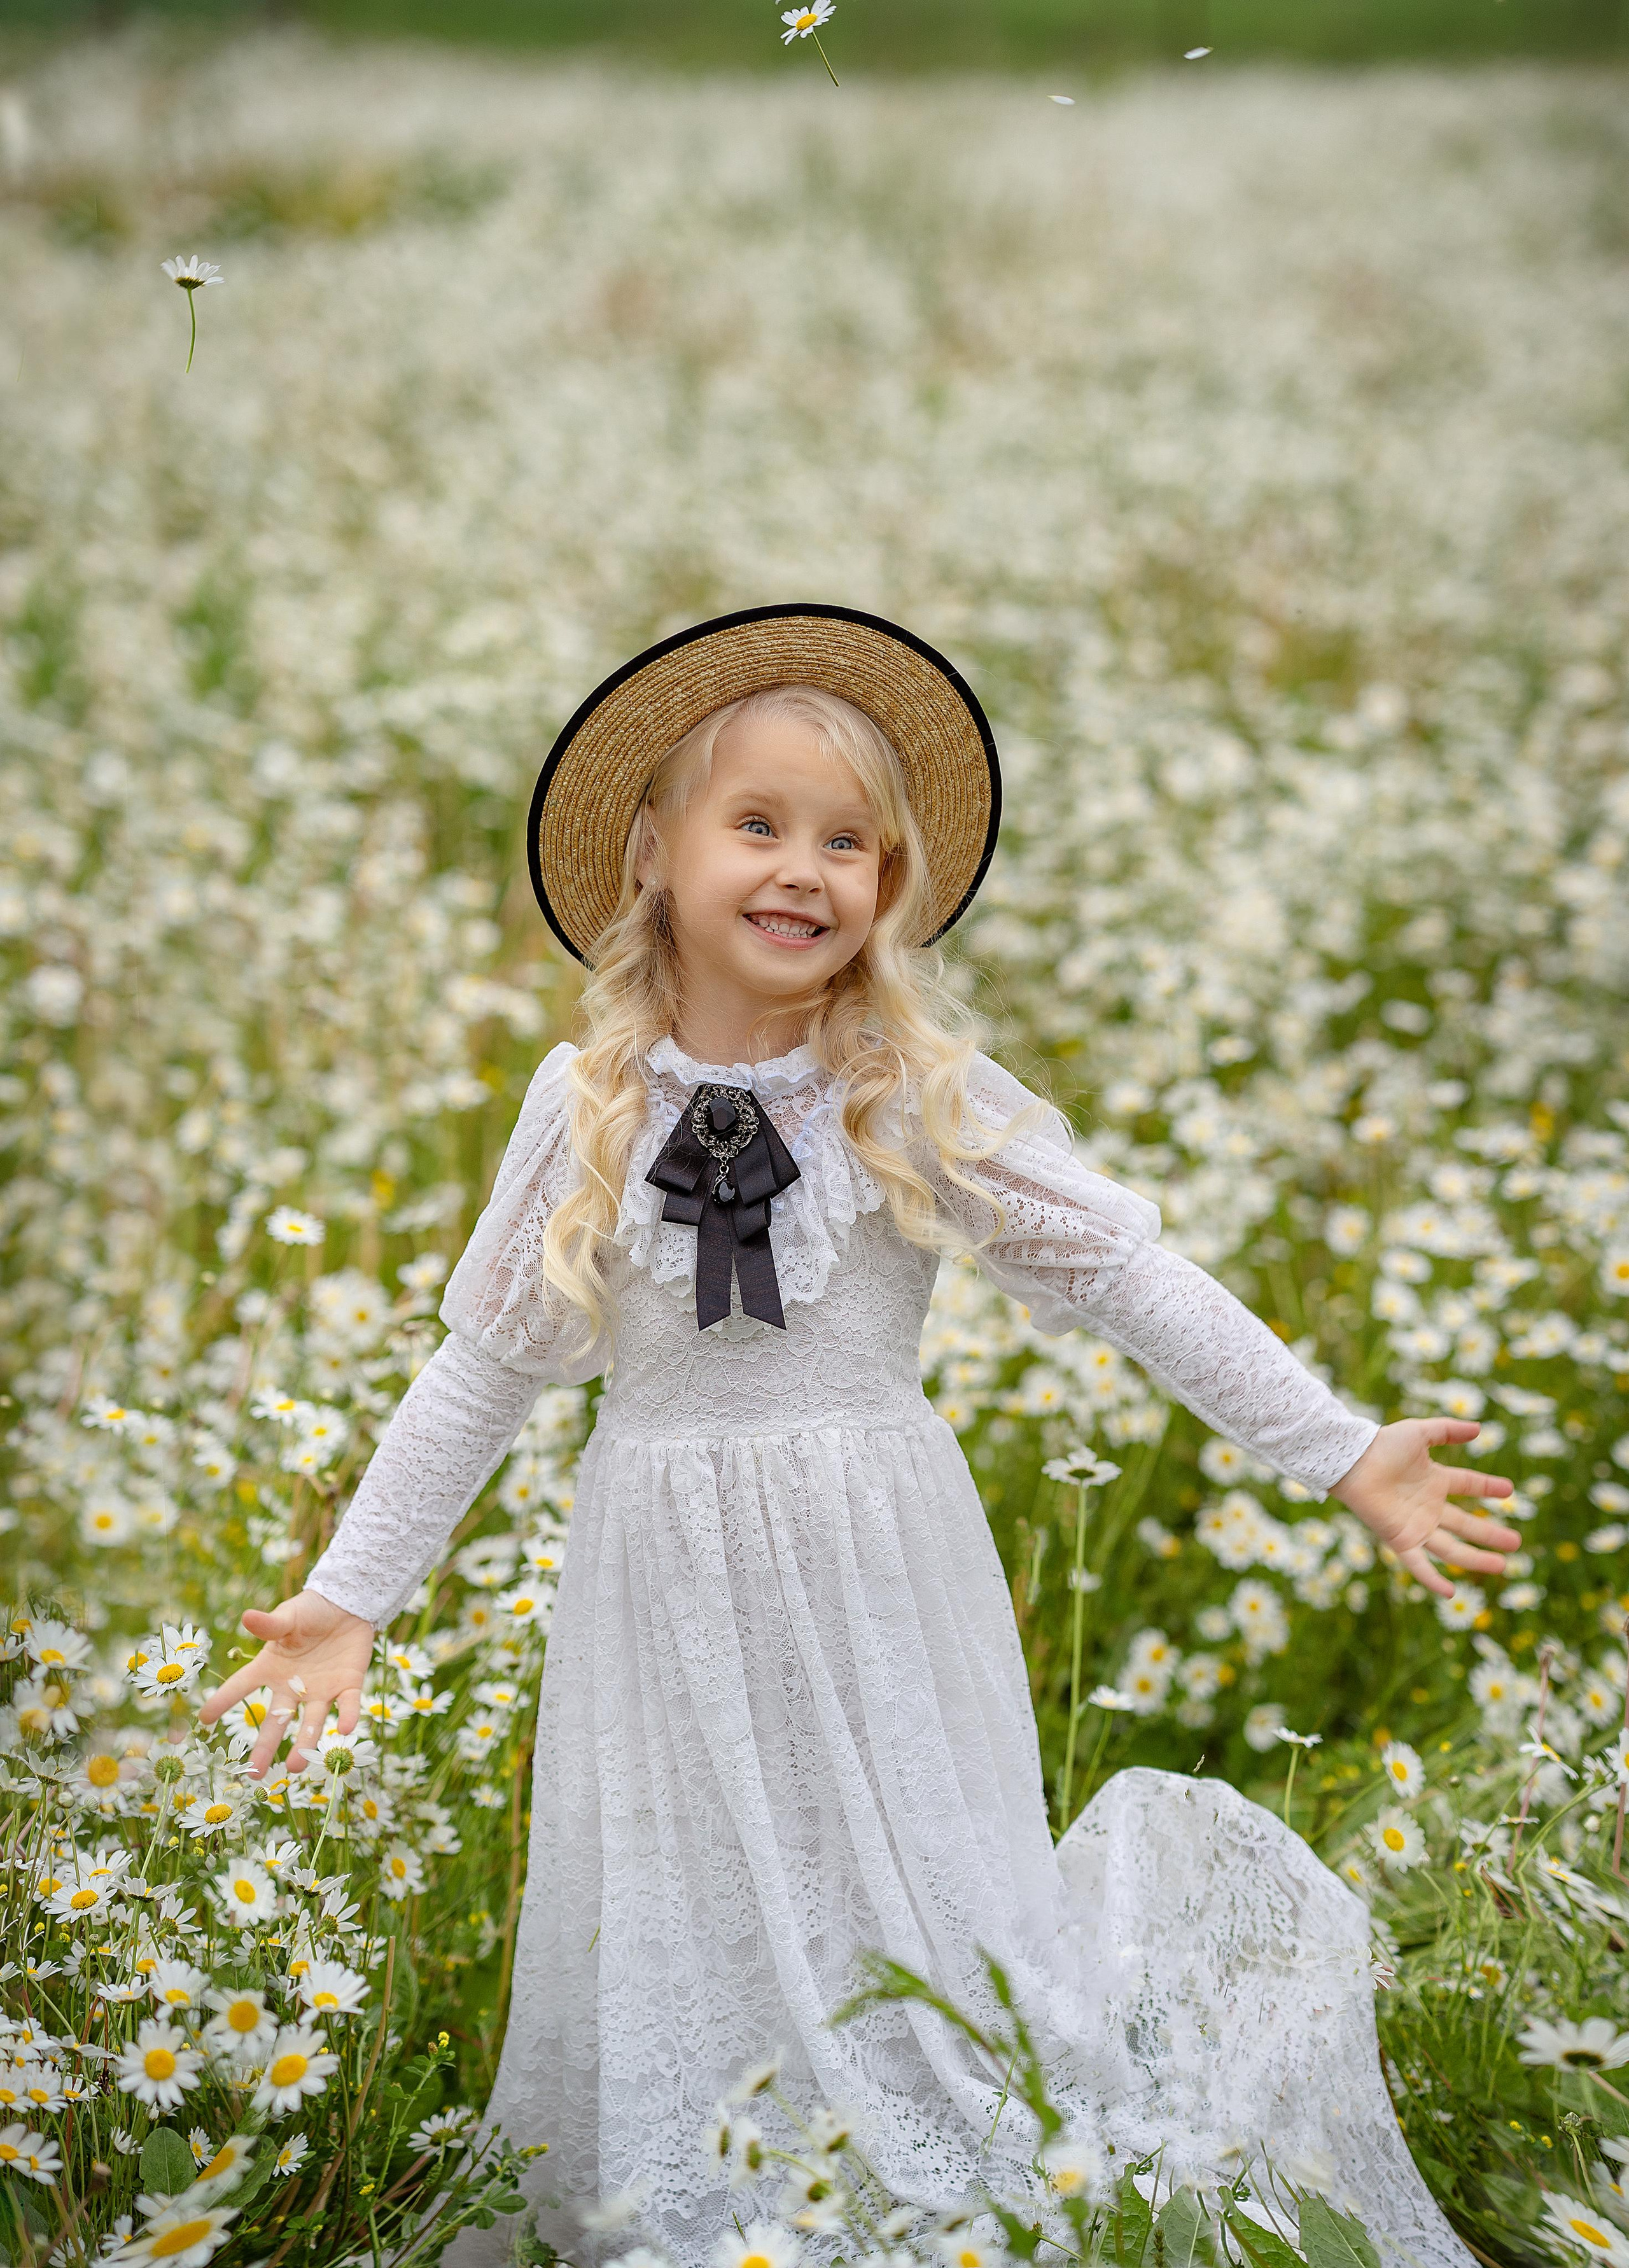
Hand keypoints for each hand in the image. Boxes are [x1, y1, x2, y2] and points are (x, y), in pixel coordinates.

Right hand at [199, 1590, 373, 1779]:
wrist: (347, 1605)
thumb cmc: (310, 1611)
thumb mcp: (289, 1616)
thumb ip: (271, 1624)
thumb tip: (246, 1616)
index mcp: (270, 1669)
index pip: (241, 1687)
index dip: (222, 1701)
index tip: (202, 1720)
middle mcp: (293, 1687)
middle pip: (276, 1720)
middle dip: (265, 1747)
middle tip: (254, 1775)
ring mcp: (321, 1690)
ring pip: (312, 1722)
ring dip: (306, 1742)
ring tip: (296, 1767)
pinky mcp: (349, 1685)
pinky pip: (348, 1704)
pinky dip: (347, 1716)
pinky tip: (344, 1729)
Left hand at [1329, 1418, 1521, 1599]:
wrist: (1352, 1461)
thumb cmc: (1382, 1445)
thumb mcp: (1420, 1433)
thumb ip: (1447, 1430)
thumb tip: (1479, 1428)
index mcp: (1434, 1480)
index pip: (1468, 1485)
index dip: (1488, 1487)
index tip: (1510, 1490)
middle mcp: (1428, 1506)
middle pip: (1466, 1524)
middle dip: (1490, 1535)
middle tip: (1516, 1543)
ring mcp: (1416, 1525)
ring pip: (1451, 1548)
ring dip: (1475, 1559)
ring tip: (1501, 1567)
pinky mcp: (1400, 1539)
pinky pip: (1418, 1564)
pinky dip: (1432, 1579)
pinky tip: (1450, 1592)